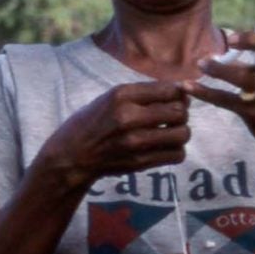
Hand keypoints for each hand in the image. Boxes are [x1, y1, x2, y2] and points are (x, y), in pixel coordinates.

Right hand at [37, 80, 190, 191]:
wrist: (72, 156)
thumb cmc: (93, 122)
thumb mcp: (111, 98)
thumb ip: (143, 93)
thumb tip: (181, 91)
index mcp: (121, 95)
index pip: (168, 90)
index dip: (178, 94)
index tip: (175, 98)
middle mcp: (128, 117)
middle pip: (179, 112)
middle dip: (181, 113)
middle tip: (174, 116)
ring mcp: (134, 142)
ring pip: (182, 134)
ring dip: (181, 133)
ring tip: (171, 132)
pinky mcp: (139, 162)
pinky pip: (176, 155)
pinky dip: (176, 151)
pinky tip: (165, 148)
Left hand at [194, 31, 254, 156]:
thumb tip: (237, 49)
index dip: (251, 39)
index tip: (231, 37)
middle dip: (241, 46)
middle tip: (222, 43)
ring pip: (241, 78)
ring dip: (219, 70)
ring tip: (200, 64)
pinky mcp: (253, 114)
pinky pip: (225, 100)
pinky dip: (205, 92)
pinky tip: (188, 86)